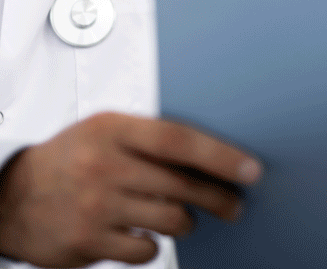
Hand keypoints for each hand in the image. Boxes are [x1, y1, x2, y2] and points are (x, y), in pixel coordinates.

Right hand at [0, 112, 260, 266]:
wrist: (11, 198)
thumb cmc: (71, 159)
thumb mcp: (105, 131)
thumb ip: (151, 137)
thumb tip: (217, 153)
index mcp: (112, 130)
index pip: (179, 141)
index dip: (221, 156)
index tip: (250, 170)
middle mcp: (103, 166)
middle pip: (182, 185)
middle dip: (219, 197)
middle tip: (234, 204)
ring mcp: (94, 206)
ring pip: (171, 219)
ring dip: (187, 222)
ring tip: (185, 218)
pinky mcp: (87, 241)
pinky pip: (146, 250)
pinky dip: (154, 245)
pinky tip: (147, 235)